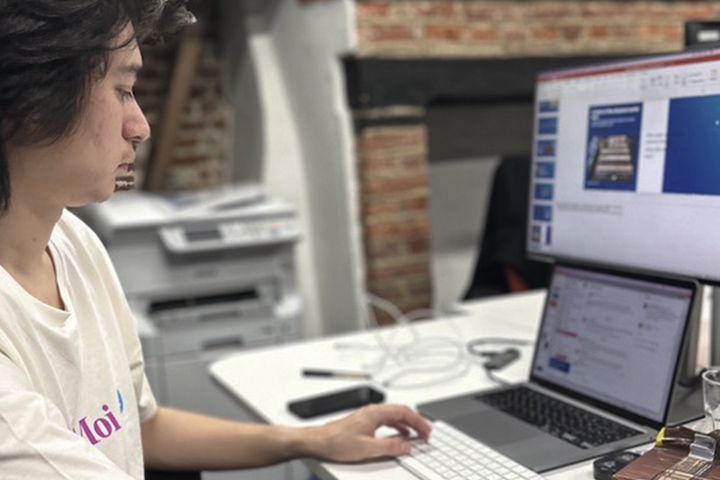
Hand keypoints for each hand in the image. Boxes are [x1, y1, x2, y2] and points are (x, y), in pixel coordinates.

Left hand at [310, 404, 431, 462]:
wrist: (318, 441)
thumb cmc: (336, 442)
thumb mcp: (367, 448)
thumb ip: (389, 447)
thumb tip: (406, 446)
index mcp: (375, 413)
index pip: (404, 412)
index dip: (418, 421)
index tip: (427, 431)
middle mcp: (372, 411)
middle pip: (400, 412)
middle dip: (415, 422)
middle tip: (426, 434)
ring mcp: (368, 416)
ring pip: (393, 416)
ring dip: (406, 425)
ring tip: (416, 436)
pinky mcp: (363, 423)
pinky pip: (385, 421)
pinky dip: (396, 427)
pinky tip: (398, 436)